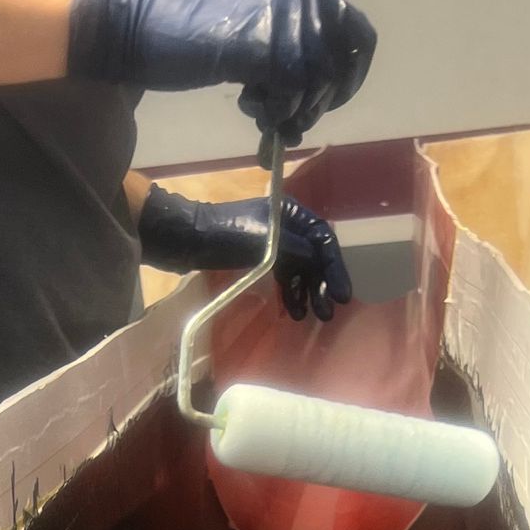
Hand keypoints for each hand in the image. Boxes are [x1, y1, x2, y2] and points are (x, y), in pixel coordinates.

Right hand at [68, 0, 375, 145]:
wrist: (135, 20)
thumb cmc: (184, 23)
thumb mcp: (250, 18)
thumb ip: (287, 39)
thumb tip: (315, 86)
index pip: (358, 34)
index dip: (350, 77)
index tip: (326, 101)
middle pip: (340, 67)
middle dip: (317, 103)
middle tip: (285, 117)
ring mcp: (286, 19)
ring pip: (318, 85)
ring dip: (292, 111)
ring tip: (258, 110)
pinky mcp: (264, 47)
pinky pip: (291, 96)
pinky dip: (274, 113)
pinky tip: (248, 107)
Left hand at [136, 186, 352, 320]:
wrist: (186, 240)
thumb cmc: (224, 235)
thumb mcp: (263, 241)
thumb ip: (293, 249)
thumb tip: (317, 259)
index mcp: (291, 212)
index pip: (323, 239)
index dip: (335, 268)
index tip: (342, 295)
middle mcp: (287, 225)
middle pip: (315, 257)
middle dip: (323, 285)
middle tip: (329, 313)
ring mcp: (274, 243)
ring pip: (301, 270)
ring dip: (308, 293)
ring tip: (313, 317)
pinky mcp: (260, 259)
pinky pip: (284, 277)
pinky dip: (290, 293)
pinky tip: (294, 312)